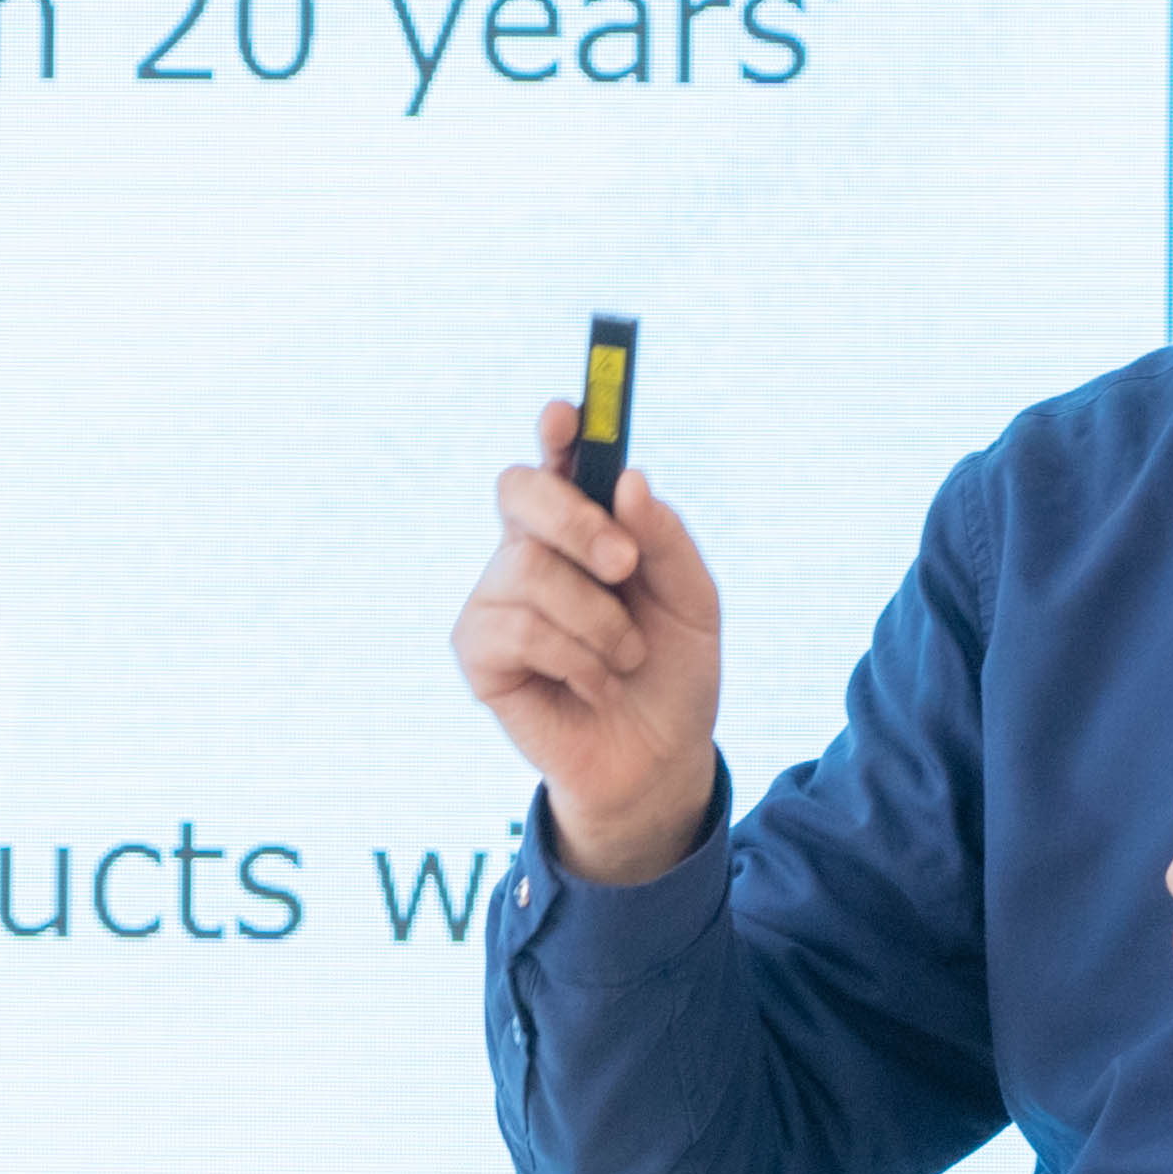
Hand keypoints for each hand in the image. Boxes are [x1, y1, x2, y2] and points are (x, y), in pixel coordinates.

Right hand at [452, 401, 725, 880]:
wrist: (659, 758)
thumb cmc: (672, 670)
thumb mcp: (694, 601)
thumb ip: (666, 539)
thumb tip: (629, 481)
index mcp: (583, 525)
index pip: (557, 459)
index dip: (556, 430)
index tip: (567, 416)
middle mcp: (530, 550)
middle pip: (519, 490)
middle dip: (574, 520)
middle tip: (624, 565)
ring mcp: (497, 598)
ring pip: (528, 569)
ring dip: (597, 621)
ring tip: (626, 658)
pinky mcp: (478, 651)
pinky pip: (517, 630)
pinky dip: (574, 658)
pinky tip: (594, 684)